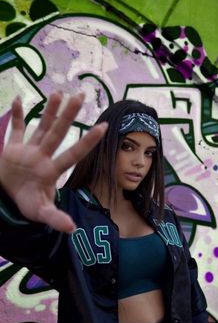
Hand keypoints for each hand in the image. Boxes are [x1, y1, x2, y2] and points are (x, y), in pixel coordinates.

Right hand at [0, 92, 106, 232]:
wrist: (7, 199)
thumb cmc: (27, 204)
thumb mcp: (40, 212)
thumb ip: (55, 218)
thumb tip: (72, 229)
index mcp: (51, 171)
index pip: (73, 154)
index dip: (87, 142)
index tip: (103, 127)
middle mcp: (43, 157)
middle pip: (57, 133)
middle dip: (68, 116)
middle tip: (80, 96)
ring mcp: (28, 151)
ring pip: (40, 127)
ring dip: (48, 111)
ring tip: (58, 93)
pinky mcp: (12, 149)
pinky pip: (15, 130)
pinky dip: (15, 116)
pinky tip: (17, 100)